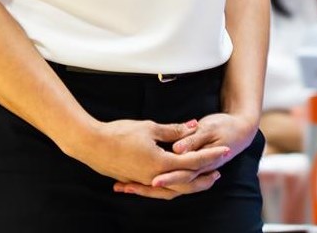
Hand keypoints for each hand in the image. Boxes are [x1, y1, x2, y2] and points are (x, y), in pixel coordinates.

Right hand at [66, 118, 229, 200]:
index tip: (224, 150)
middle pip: (187, 183)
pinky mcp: (137, 181)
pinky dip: (172, 188)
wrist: (92, 145)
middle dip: (204, 177)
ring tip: (201, 179)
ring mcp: (145, 181)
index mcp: (161, 163)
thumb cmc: (119, 133)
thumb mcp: (149, 127)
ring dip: (189, 185)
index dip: (210, 155)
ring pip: (174, 190)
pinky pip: (160, 190)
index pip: (193, 161)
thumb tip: (193, 126)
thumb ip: (173, 130)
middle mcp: (155, 177)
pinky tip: (175, 183)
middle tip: (218, 172)